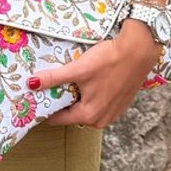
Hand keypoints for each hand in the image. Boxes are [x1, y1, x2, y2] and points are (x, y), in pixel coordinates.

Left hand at [28, 20, 158, 128]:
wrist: (139, 50)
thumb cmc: (109, 60)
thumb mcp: (78, 69)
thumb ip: (53, 78)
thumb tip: (30, 84)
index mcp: (89, 115)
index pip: (57, 119)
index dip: (45, 108)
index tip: (35, 99)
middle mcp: (101, 120)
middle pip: (72, 114)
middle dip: (61, 101)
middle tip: (52, 85)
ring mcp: (113, 114)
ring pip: (85, 109)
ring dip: (77, 98)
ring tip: (71, 81)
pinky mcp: (120, 104)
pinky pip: (98, 104)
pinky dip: (90, 96)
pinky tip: (90, 81)